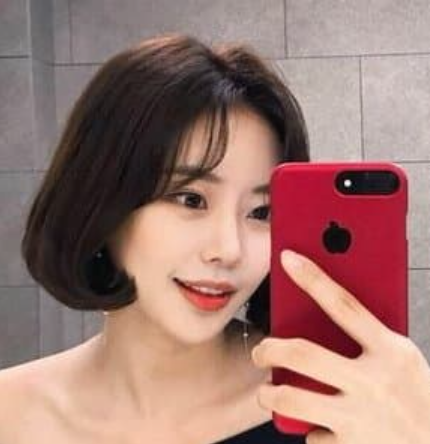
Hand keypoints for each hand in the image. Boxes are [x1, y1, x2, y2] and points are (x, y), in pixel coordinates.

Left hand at [251, 250, 429, 443]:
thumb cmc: (420, 399)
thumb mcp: (403, 359)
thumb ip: (369, 340)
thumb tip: (325, 316)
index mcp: (391, 350)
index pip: (344, 304)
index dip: (313, 278)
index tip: (288, 259)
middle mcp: (374, 381)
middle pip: (302, 352)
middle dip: (269, 349)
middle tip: (260, 352)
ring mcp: (362, 417)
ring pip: (292, 397)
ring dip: (270, 394)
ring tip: (268, 392)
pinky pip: (312, 436)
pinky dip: (309, 431)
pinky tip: (317, 428)